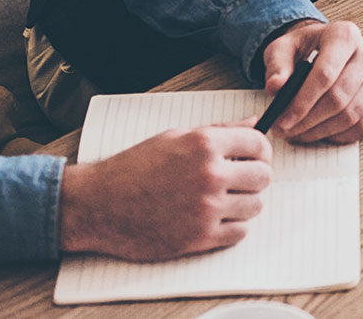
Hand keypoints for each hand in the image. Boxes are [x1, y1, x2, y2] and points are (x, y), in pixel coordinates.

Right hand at [59, 125, 272, 258]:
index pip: (259, 144)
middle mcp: (210, 175)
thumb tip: (253, 124)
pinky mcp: (199, 238)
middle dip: (254, 176)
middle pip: (263, 177)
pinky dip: (233, 226)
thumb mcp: (175, 137)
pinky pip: (239, 233)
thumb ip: (220, 130)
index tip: (254, 156)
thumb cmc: (133, 168)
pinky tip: (216, 218)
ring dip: (244, 203)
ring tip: (224, 199)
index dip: (260, 150)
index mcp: (204, 144)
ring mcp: (206, 209)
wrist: (99, 204)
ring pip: (255, 206)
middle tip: (240, 179)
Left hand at [260, 19, 362, 144]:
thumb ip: (277, 66)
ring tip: (298, 134)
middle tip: (285, 131)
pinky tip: (320, 133)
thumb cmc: (303, 48)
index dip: (302, 102)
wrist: (323, 48)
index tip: (282, 120)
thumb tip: (276, 87)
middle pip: (339, 98)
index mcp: (344, 35)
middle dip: (308, 121)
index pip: (325, 74)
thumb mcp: (282, 48)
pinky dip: (340, 136)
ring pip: (351, 115)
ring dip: (321, 131)